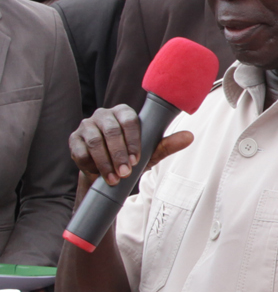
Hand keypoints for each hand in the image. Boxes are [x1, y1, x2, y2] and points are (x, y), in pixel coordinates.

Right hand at [68, 105, 191, 186]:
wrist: (109, 170)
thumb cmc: (132, 156)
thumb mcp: (150, 151)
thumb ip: (167, 144)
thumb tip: (189, 137)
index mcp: (123, 113)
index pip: (129, 120)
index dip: (133, 140)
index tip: (137, 160)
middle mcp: (103, 115)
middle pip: (110, 131)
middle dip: (119, 154)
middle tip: (126, 173)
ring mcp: (86, 126)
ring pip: (94, 141)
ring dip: (105, 162)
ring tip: (115, 179)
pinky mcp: (74, 140)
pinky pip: (80, 151)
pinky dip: (90, 164)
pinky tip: (99, 174)